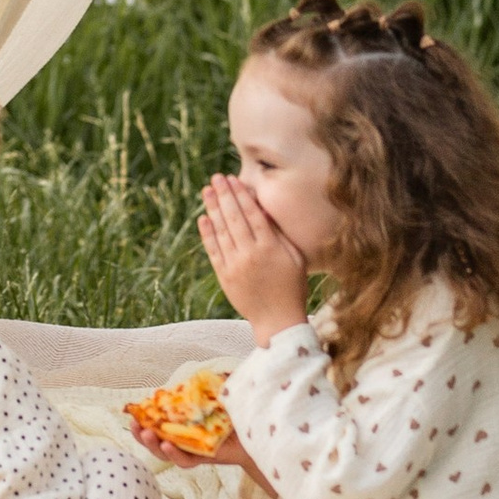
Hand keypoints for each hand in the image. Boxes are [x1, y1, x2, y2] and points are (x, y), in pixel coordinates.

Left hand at [199, 173, 312, 346]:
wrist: (277, 320)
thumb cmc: (292, 287)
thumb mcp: (295, 258)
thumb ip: (280, 234)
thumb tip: (264, 211)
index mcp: (270, 247)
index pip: (252, 214)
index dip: (241, 195)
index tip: (233, 179)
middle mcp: (250, 254)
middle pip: (234, 218)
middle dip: (224, 195)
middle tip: (216, 178)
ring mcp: (235, 265)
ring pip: (221, 231)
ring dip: (213, 209)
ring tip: (207, 191)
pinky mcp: (224, 276)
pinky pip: (213, 251)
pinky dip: (207, 234)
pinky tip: (203, 218)